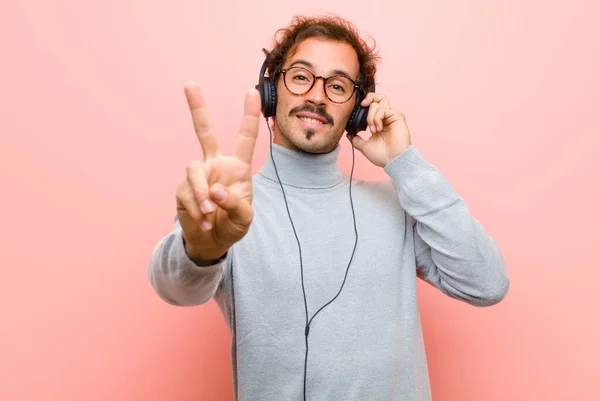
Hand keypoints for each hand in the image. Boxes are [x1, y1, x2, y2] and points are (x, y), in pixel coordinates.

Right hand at [176, 82, 260, 263]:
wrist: (211, 242)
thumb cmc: (232, 225)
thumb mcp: (244, 219)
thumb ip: (236, 205)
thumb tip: (215, 191)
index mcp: (237, 167)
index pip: (245, 137)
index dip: (249, 115)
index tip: (251, 91)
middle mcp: (216, 165)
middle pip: (204, 131)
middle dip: (197, 107)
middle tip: (190, 83)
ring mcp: (198, 176)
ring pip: (193, 169)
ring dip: (202, 193)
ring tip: (210, 214)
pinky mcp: (183, 189)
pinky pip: (187, 193)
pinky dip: (197, 209)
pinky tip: (204, 221)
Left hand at [346, 92, 410, 166]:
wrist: (392, 161)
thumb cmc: (382, 155)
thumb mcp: (364, 146)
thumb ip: (356, 140)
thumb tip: (348, 135)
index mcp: (379, 123)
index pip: (372, 106)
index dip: (364, 105)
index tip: (356, 111)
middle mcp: (386, 118)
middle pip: (378, 97)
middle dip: (368, 98)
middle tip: (362, 105)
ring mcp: (392, 116)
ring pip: (377, 103)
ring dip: (371, 117)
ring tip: (373, 130)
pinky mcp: (397, 116)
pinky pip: (383, 110)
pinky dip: (376, 118)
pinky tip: (378, 129)